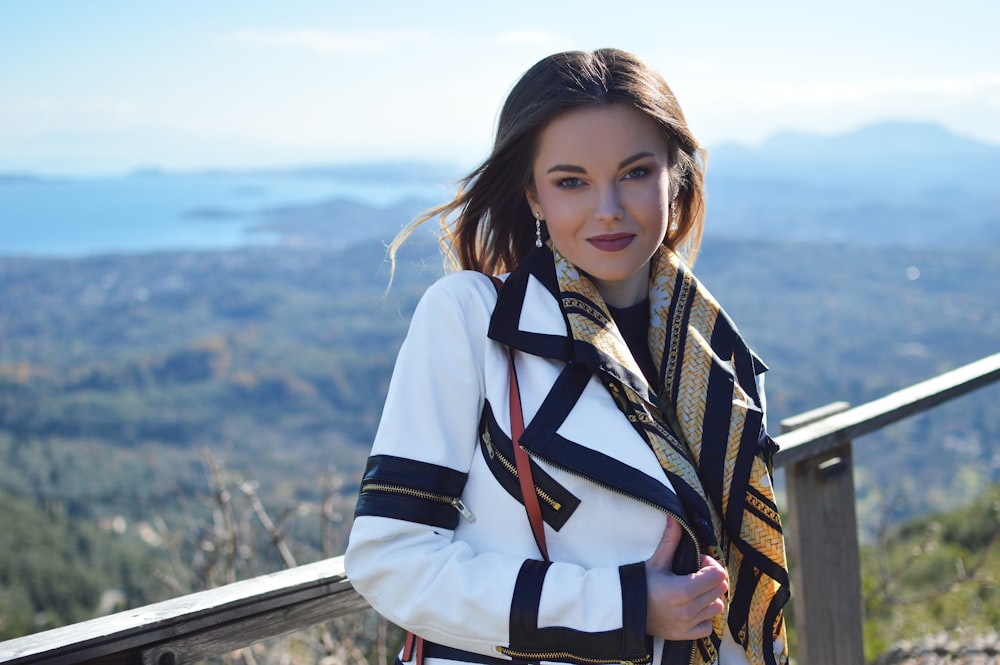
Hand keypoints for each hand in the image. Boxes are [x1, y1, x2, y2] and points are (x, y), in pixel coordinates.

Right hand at [644, 517, 727, 640]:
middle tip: (695, 574)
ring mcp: (687, 624)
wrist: (622, 609)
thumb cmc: (638, 583)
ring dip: (709, 597)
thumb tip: (674, 518)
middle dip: (711, 579)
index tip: (698, 563)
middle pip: (720, 590)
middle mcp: (688, 609)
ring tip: (693, 591)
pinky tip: (691, 609)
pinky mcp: (683, 635)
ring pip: (716, 608)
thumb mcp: (655, 562)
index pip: (718, 575)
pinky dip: (703, 617)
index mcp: (684, 589)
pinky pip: (707, 627)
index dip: (711, 565)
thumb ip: (669, 541)